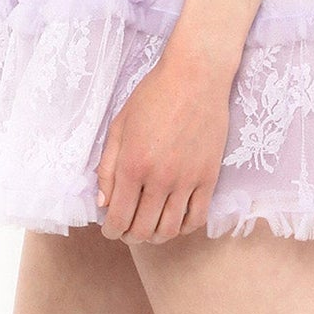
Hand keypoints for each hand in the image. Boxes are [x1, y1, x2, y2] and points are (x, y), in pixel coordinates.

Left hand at [95, 48, 232, 243]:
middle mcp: (160, 178)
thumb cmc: (153, 95)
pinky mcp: (209, 177)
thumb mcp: (119, 126)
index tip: (110, 230)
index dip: (111, 231)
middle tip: (128, 231)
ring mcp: (188, 180)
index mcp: (133, 165)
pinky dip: (184, 227)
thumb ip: (108, 167)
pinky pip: (198, 217)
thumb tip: (104, 202)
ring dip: (157, 236)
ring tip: (150, 229)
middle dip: (131, 236)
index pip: (119, 217)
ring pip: (171, 229)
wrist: (195, 76)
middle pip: (144, 229)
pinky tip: (176, 220)